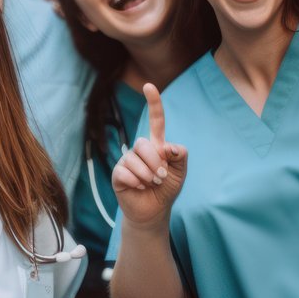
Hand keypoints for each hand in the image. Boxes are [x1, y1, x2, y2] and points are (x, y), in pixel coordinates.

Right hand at [111, 84, 187, 229]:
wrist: (153, 211)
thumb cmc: (166, 189)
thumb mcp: (180, 172)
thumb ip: (180, 156)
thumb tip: (169, 147)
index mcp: (156, 145)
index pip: (156, 120)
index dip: (154, 103)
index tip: (149, 86)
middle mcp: (140, 150)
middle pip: (144, 144)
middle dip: (156, 163)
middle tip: (160, 177)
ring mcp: (127, 161)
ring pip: (134, 159)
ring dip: (147, 175)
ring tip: (150, 184)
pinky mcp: (118, 174)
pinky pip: (125, 172)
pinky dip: (136, 182)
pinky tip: (138, 188)